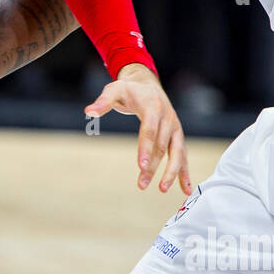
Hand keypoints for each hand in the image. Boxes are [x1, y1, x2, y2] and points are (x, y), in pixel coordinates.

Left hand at [86, 63, 191, 193]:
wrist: (148, 84)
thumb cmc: (129, 89)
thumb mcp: (114, 90)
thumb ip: (103, 102)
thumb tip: (89, 111)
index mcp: (153, 106)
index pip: (149, 130)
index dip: (145, 148)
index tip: (140, 166)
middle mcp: (168, 118)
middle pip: (161, 146)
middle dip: (152, 167)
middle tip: (141, 184)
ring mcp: (175, 127)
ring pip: (177, 152)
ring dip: (171, 172)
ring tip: (161, 189)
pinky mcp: (177, 136)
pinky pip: (182, 155)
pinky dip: (185, 172)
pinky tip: (184, 189)